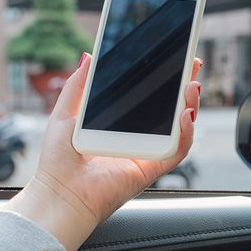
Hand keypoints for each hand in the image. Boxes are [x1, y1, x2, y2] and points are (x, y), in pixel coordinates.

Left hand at [4, 53, 202, 250]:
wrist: (58, 193)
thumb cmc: (58, 161)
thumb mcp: (64, 113)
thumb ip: (77, 86)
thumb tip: (88, 57)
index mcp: (120, 124)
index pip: (149, 97)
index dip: (164, 78)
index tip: (172, 57)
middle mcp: (138, 138)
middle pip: (170, 109)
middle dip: (185, 86)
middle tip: (192, 63)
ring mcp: (146, 153)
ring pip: (180, 128)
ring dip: (191, 105)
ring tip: (191, 86)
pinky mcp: (151, 168)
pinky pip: (177, 151)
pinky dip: (186, 134)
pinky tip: (185, 116)